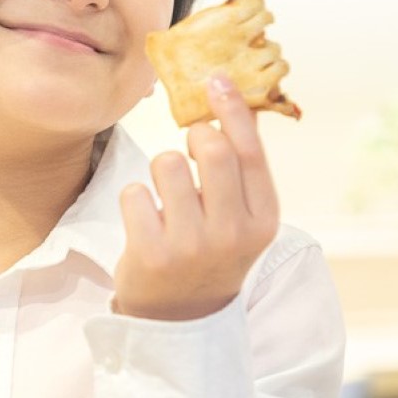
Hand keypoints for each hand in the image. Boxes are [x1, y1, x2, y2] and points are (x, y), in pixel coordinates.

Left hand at [115, 76, 279, 320]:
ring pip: (166, 163)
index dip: (233, 109)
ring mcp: (191, 246)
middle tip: (189, 152)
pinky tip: (146, 221)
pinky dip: (135, 199)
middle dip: (193, 138)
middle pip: (209, 148)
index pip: (250, 151)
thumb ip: (242, 168)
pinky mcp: (151, 254)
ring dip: (161, 171)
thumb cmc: (212, 252)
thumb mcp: (242, 218)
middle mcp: (232, 233)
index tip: (216, 78)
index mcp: (263, 220)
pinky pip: (134, 191)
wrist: (181, 318)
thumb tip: (236, 101)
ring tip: (167, 199)